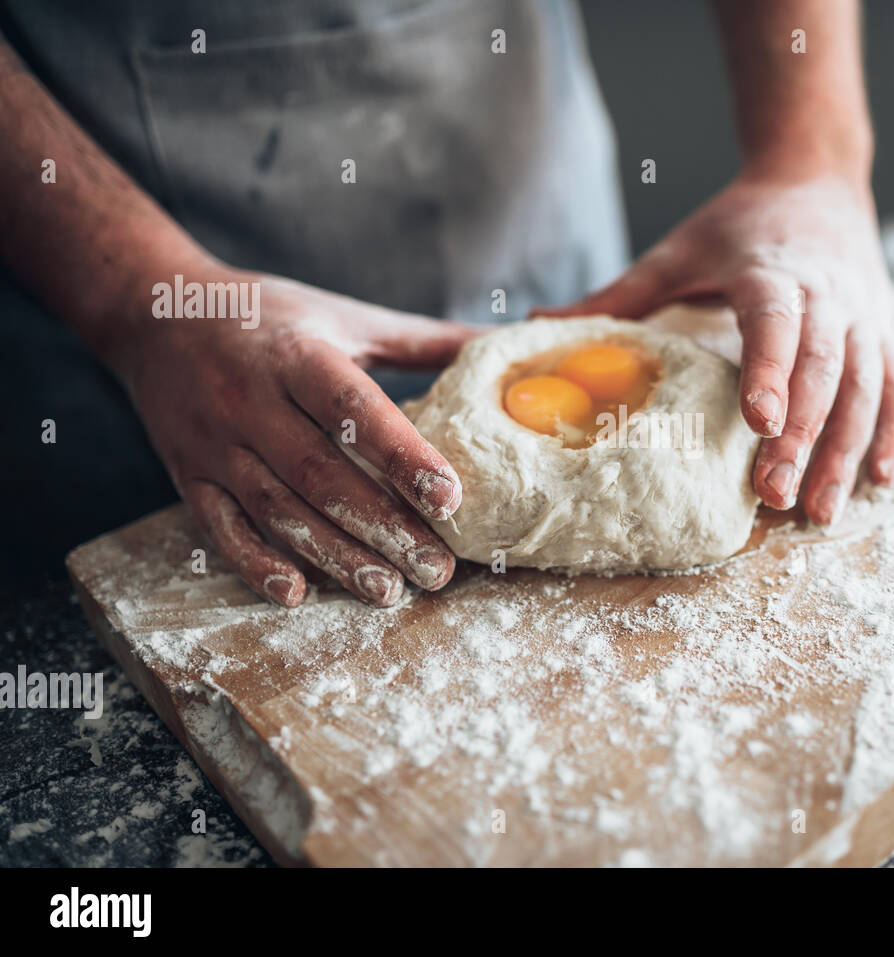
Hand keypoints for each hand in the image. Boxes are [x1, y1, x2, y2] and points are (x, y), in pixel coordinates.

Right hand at [112, 266, 476, 606]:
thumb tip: (505, 340)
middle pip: (321, 474)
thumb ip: (424, 340)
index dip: (403, 455)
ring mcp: (213, 442)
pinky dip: (256, 564)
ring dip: (334, 556)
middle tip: (437, 569)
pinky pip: (220, 527)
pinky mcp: (186, 474)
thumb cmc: (270, 316)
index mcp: (297, 355)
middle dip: (383, 528)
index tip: (450, 498)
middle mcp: (250, 400)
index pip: (354, 410)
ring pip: (277, 509)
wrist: (155, 311)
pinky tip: (298, 593)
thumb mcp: (345, 316)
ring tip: (390, 591)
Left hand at [540, 172, 893, 525]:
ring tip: (822, 511)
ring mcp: (864, 317)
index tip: (757, 421)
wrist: (818, 179)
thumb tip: (542, 323)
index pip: (774, 324)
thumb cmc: (741, 223)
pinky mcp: (885, 333)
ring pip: (865, 389)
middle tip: (772, 495)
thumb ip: (622, 292)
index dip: (770, 371)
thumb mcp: (681, 248)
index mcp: (772, 272)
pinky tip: (884, 481)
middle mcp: (827, 296)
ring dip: (846, 451)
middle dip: (801, 436)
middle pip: (821, 370)